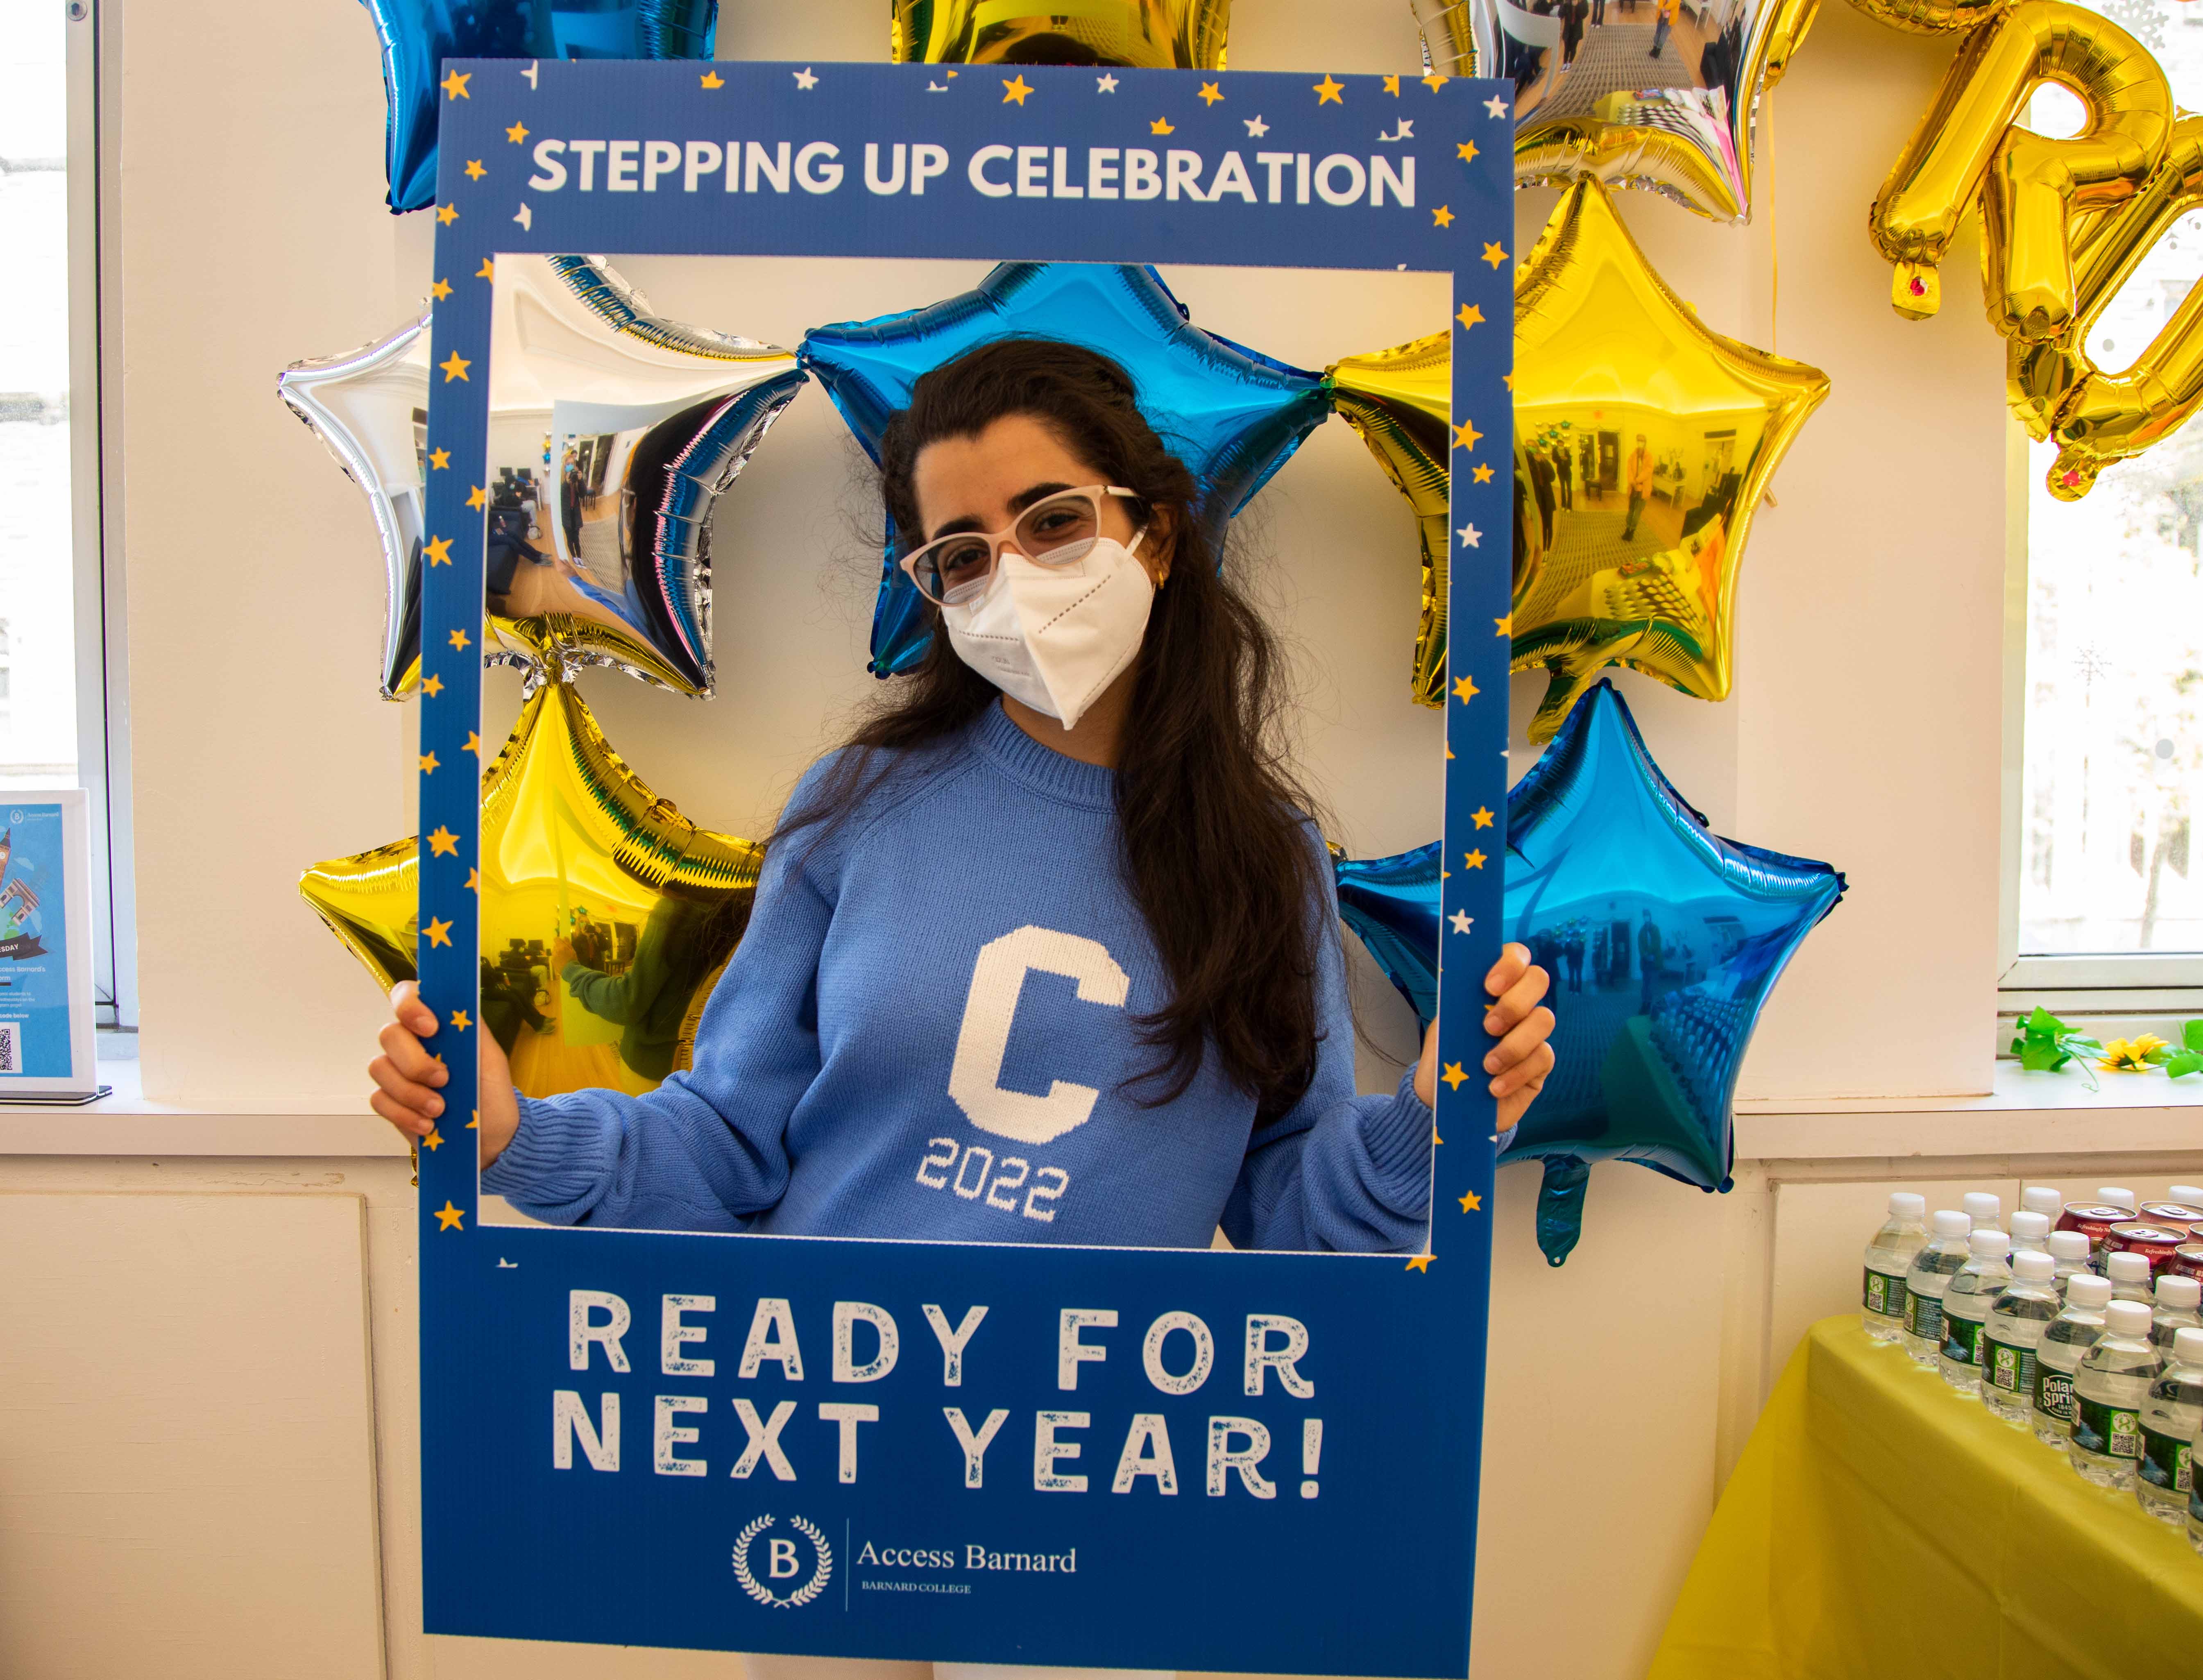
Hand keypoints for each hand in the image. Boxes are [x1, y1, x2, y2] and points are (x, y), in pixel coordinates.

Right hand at [369, 980, 520, 1168]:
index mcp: (436, 1026)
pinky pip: (380, 1099)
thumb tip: (454, 1003)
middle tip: (444, 1080)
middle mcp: (411, 1044)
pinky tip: (428, 1125)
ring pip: (379, 1068)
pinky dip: (404, 1114)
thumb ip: (471, 1029)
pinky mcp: (390, 1102)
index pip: (406, 996)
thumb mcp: (490, 1058)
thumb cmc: (491, 1092)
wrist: (491, 1137)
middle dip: (415, 1061)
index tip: (431, 1028)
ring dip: (411, 1092)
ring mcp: (397, 1072)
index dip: (409, 1006)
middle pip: (389, 1035)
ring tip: (440, 1109)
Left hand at [551, 937, 575, 968]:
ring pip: (554, 951)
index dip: (558, 940)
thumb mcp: (572, 950)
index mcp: (562, 946)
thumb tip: (564, 937)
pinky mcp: (552, 960)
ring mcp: (553, 955)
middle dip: (558, 947)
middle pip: (555, 945)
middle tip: (564, 951)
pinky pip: (553, 956)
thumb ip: (568, 943)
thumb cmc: (572, 959)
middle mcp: (556, 950)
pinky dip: (556, 957)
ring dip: (557, 952)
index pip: (556, 939)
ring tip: (562, 957)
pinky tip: (560, 961)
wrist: (569, 970)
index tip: (560, 941)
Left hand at [1412, 943, 1555, 1131]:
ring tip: (1486, 1065)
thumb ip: (1460, 1007)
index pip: (1515, 956)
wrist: (1444, 1101)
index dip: (1509, 964)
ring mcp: (1532, 1033)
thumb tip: (1475, 995)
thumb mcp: (1445, 1029)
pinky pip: (1543, 1057)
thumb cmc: (1445, 1057)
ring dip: (1514, 1043)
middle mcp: (1518, 1004)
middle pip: (1538, 979)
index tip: (1489, 986)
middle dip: (1514, 1002)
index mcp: (1492, 988)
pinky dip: (1515, 1073)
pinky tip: (1494, 1087)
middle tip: (1488, 1028)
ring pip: (1545, 1019)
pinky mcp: (1540, 1065)